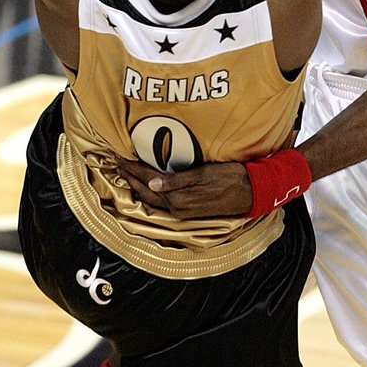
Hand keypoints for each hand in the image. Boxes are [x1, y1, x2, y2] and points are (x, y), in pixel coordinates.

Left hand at [114, 154, 252, 216]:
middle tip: (114, 161)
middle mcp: (177, 208)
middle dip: (129, 176)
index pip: (148, 180)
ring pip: (150, 197)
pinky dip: (148, 190)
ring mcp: (182, 211)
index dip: (132, 167)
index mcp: (179, 199)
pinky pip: (160, 200)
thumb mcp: (205, 174)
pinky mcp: (187, 209)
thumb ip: (178, 180)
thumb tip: (151, 183)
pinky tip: (145, 184)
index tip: (118, 155)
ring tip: (124, 172)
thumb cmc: (231, 178)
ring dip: (135, 183)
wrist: (251, 192)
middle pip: (145, 191)